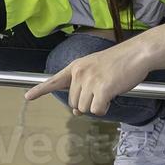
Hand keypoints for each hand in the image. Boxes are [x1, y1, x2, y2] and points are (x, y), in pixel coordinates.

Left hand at [25, 36, 152, 116]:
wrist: (137, 53)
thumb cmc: (119, 62)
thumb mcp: (96, 70)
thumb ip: (83, 88)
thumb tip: (76, 111)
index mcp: (76, 67)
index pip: (54, 80)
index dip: (40, 90)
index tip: (28, 96)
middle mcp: (79, 73)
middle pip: (74, 103)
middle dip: (87, 102)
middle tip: (101, 89)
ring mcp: (90, 81)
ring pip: (85, 109)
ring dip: (97, 105)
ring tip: (109, 88)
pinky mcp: (102, 89)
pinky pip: (97, 110)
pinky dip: (104, 108)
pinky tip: (112, 95)